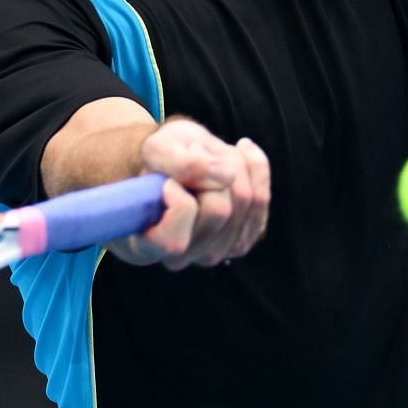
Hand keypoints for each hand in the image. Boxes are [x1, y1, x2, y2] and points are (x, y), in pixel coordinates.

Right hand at [109, 117, 270, 270]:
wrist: (173, 163)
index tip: (169, 181)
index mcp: (146, 246)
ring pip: (245, 201)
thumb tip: (225, 176)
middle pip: (218, 212)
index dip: (178, 204)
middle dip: (212, 172)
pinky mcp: (241, 240)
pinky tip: (238, 155)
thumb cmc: (159, 160)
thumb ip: (181, 163)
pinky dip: (254, 168)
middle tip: (193, 153)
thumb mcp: (158, 148)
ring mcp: (212, 253)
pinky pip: (261, 198)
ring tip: (212, 156)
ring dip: (235, 165)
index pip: (174, 241)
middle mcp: (179, 258)